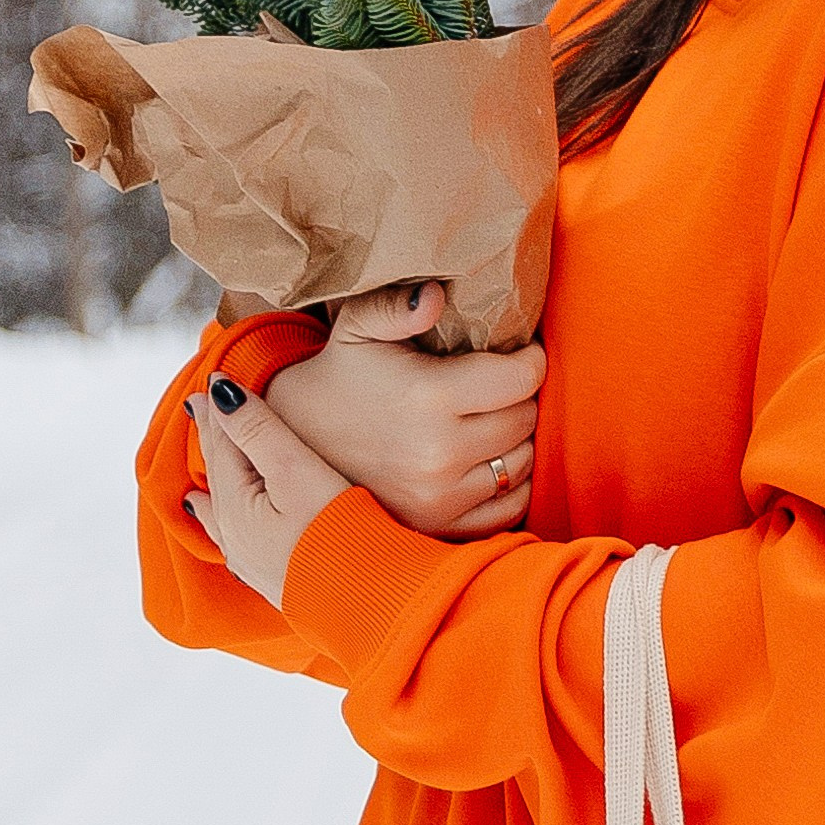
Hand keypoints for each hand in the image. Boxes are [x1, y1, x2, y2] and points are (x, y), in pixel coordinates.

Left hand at [185, 382, 353, 609]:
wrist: (368, 603)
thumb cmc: (336, 533)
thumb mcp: (295, 471)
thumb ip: (257, 429)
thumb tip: (217, 393)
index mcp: (235, 503)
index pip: (222, 444)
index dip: (217, 412)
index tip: (208, 382)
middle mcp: (234, 534)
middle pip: (218, 476)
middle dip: (211, 442)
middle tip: (201, 412)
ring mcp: (252, 561)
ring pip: (221, 512)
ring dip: (214, 487)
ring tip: (196, 481)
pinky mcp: (274, 580)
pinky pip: (236, 542)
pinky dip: (226, 525)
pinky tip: (226, 536)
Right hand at [266, 280, 544, 540]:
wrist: (294, 443)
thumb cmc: (337, 376)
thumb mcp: (357, 328)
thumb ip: (397, 306)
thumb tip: (434, 296)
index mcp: (429, 397)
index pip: (522, 379)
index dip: (530, 359)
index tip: (520, 353)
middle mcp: (440, 453)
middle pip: (525, 419)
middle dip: (519, 397)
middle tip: (497, 385)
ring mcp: (441, 497)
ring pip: (522, 462)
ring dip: (515, 439)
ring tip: (488, 419)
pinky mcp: (440, 527)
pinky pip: (508, 505)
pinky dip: (508, 484)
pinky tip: (485, 460)